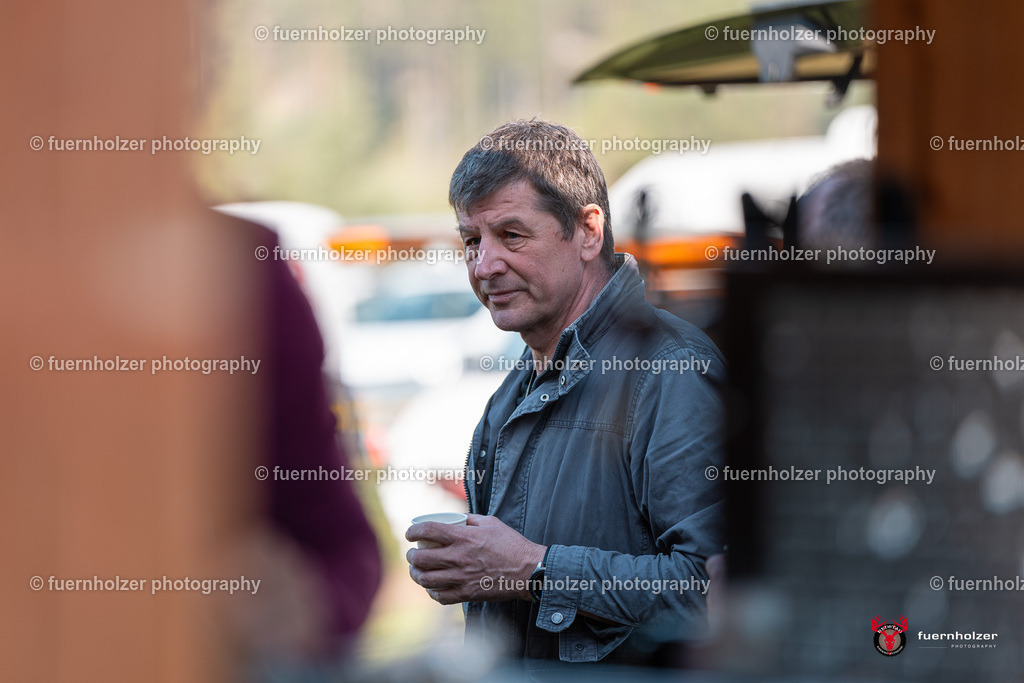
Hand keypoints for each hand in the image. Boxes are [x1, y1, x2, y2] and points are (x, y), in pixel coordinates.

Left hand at [406, 514, 545, 604]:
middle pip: (421, 558)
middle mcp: (458, 558)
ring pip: (426, 580)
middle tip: (411, 555)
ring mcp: (461, 578)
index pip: (428, 531)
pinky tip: (432, 588)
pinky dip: (432, 593)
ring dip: (416, 575)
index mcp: (463, 537)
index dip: (413, 531)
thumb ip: (471, 520)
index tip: (409, 534)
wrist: (528, 570)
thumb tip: (457, 519)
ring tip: (416, 572)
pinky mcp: (467, 594)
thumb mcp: (491, 523)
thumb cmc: (511, 545)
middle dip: (410, 556)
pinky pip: (440, 597)